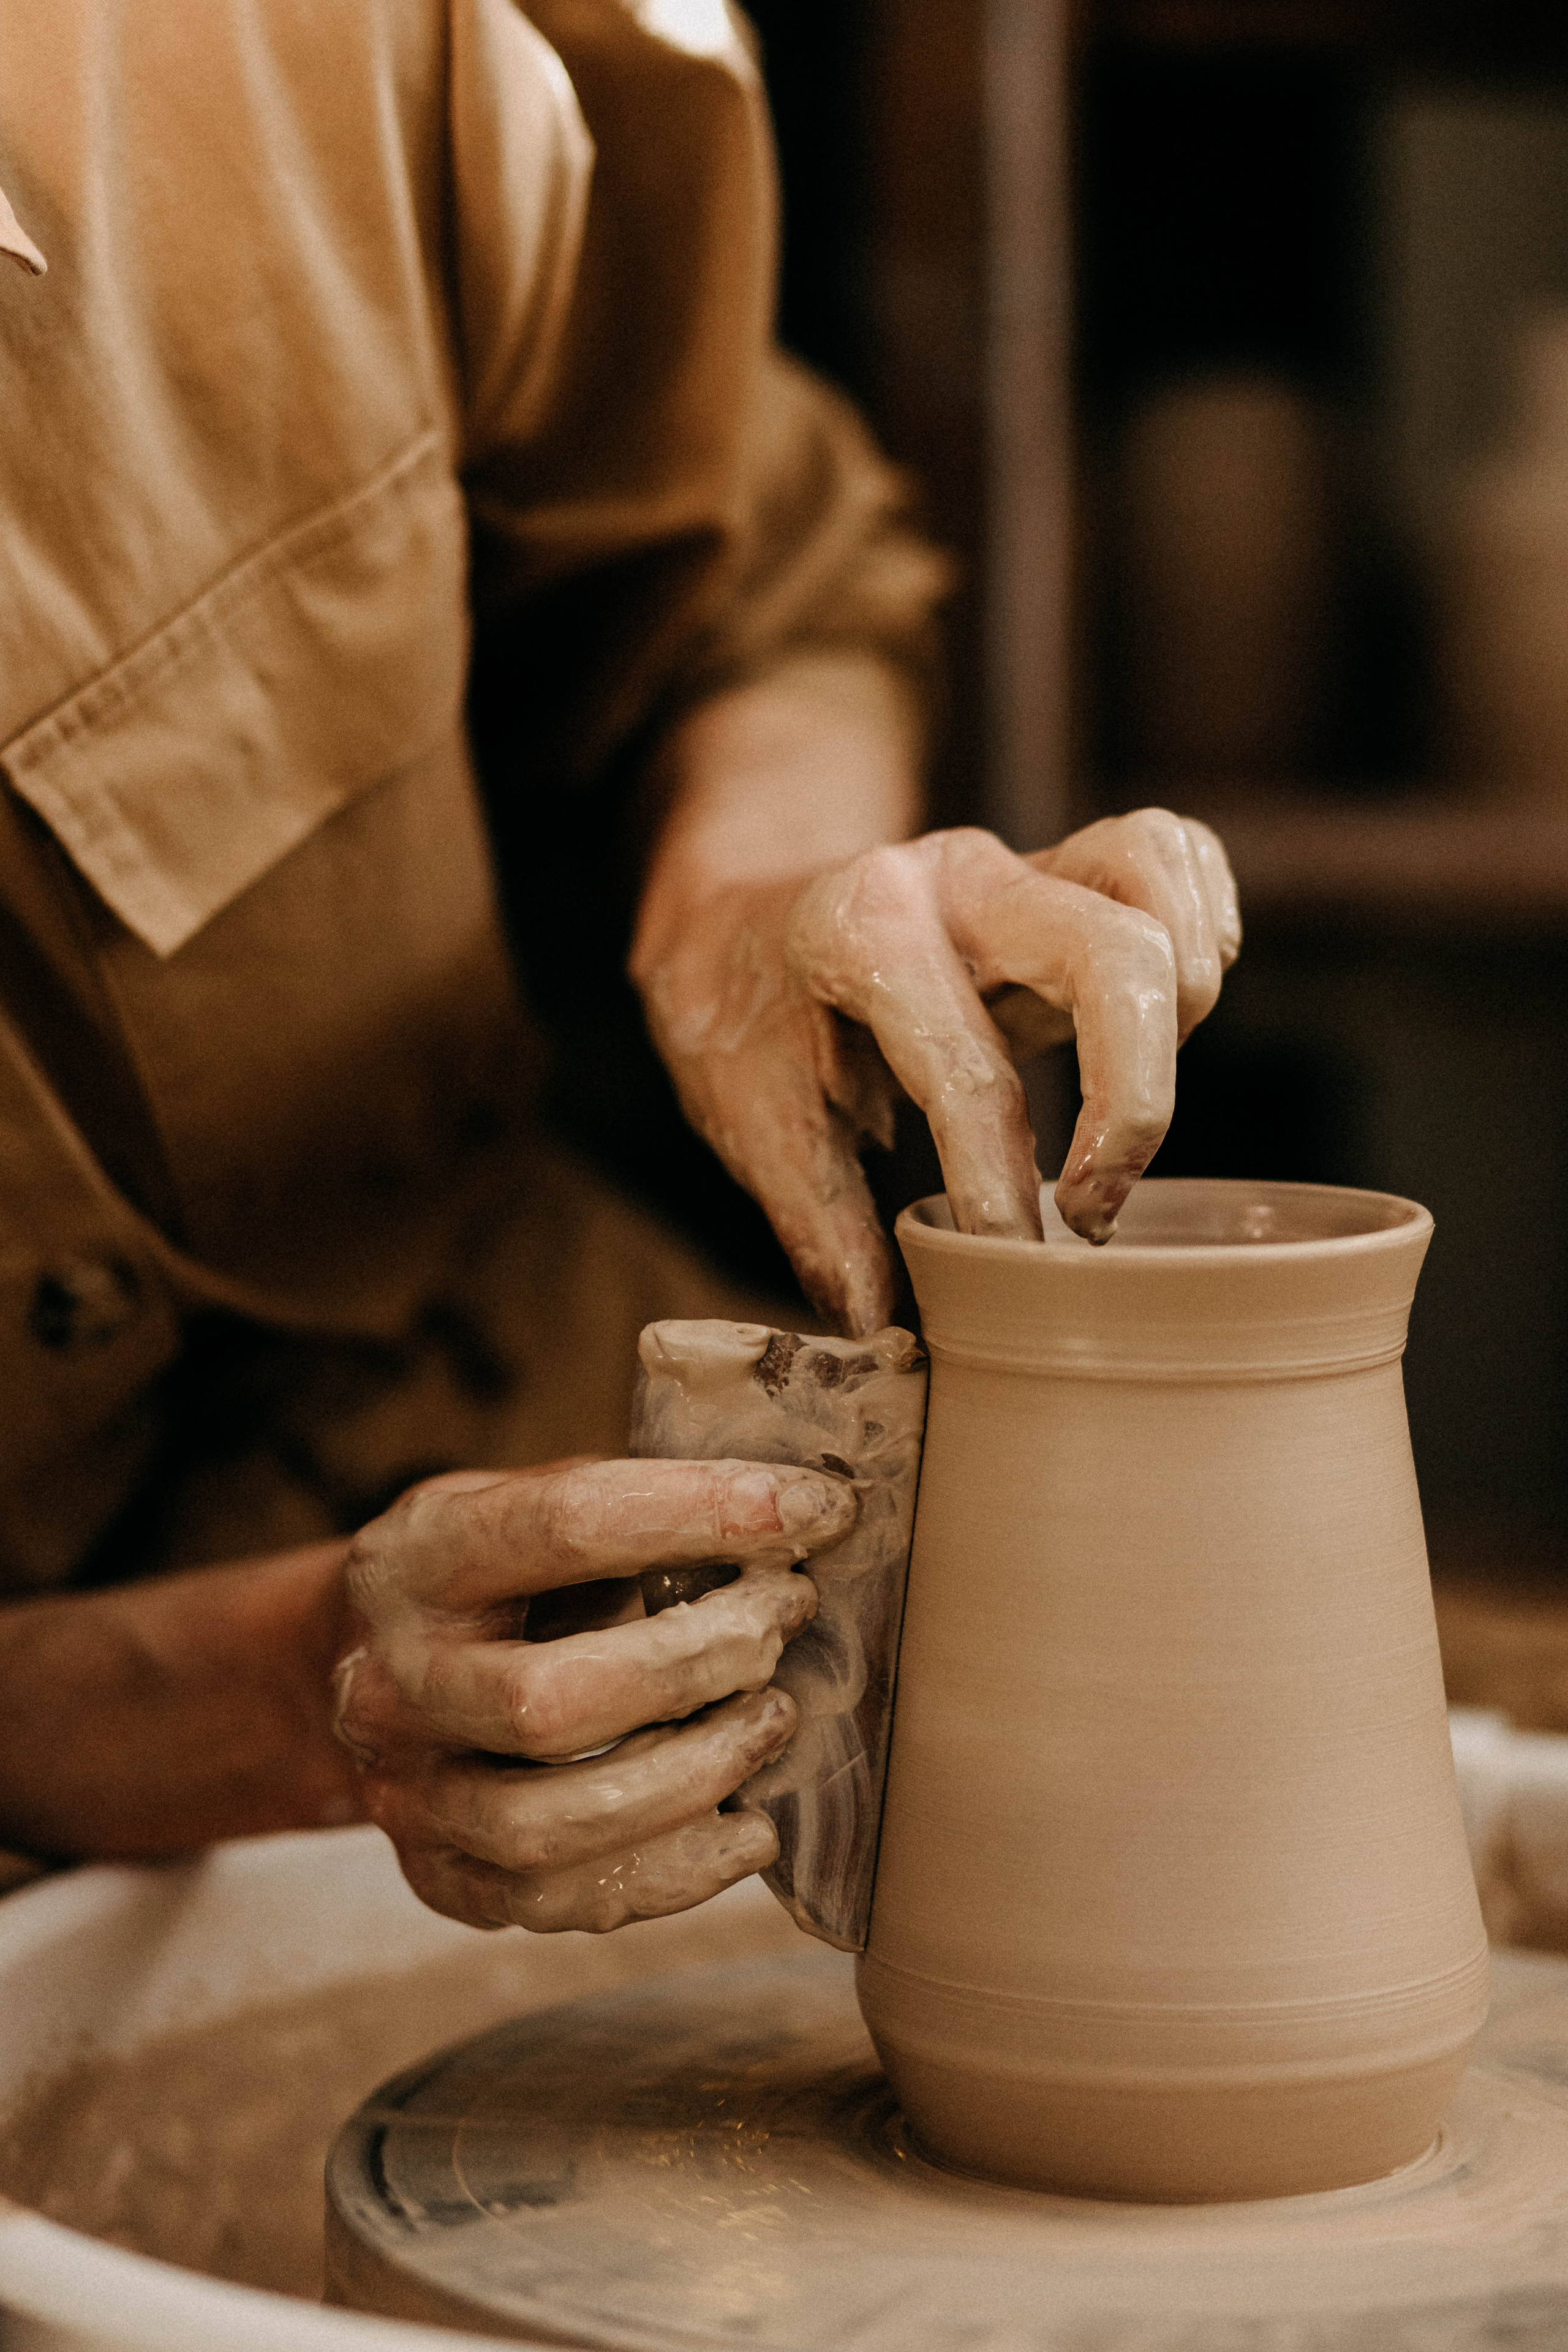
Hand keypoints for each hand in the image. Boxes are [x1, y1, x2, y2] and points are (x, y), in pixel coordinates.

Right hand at [330, 1457, 855, 1931]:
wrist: (365, 1662)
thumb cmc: (497, 1572)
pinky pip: (557, 1903)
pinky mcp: (438, 1876)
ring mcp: (404, 1791)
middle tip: (785, 1621)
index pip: (563, 1525)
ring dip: (692, 1776)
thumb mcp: (531, 1499)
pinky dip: (672, 1873)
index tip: (817, 1510)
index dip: (702, 1513)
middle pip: (546, 1701)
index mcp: (416, 1556)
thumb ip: (636, 1508)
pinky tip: (750, 1830)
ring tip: (774, 1721)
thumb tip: (799, 1511)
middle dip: (696, 1662)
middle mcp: (390, 1681)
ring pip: (547, 1823)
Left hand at [635, 810, 1239, 1334]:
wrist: (730, 912)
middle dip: (1135, 1100)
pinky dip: (1199, 926)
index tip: (1012, 1269)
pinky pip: (1174, 853)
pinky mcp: (1063, 863)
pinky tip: (1161, 1022)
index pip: (969, 1073)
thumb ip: (814, 1216)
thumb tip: (879, 1322)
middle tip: (1089, 1211)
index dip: (1000, 1188)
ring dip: (1181, 997)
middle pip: (1114, 951)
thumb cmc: (739, 1015)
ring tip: (1127, 1102)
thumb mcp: (740, 1113)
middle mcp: (953, 878)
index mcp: (860, 935)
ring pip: (1156, 871)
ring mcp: (1017, 858)